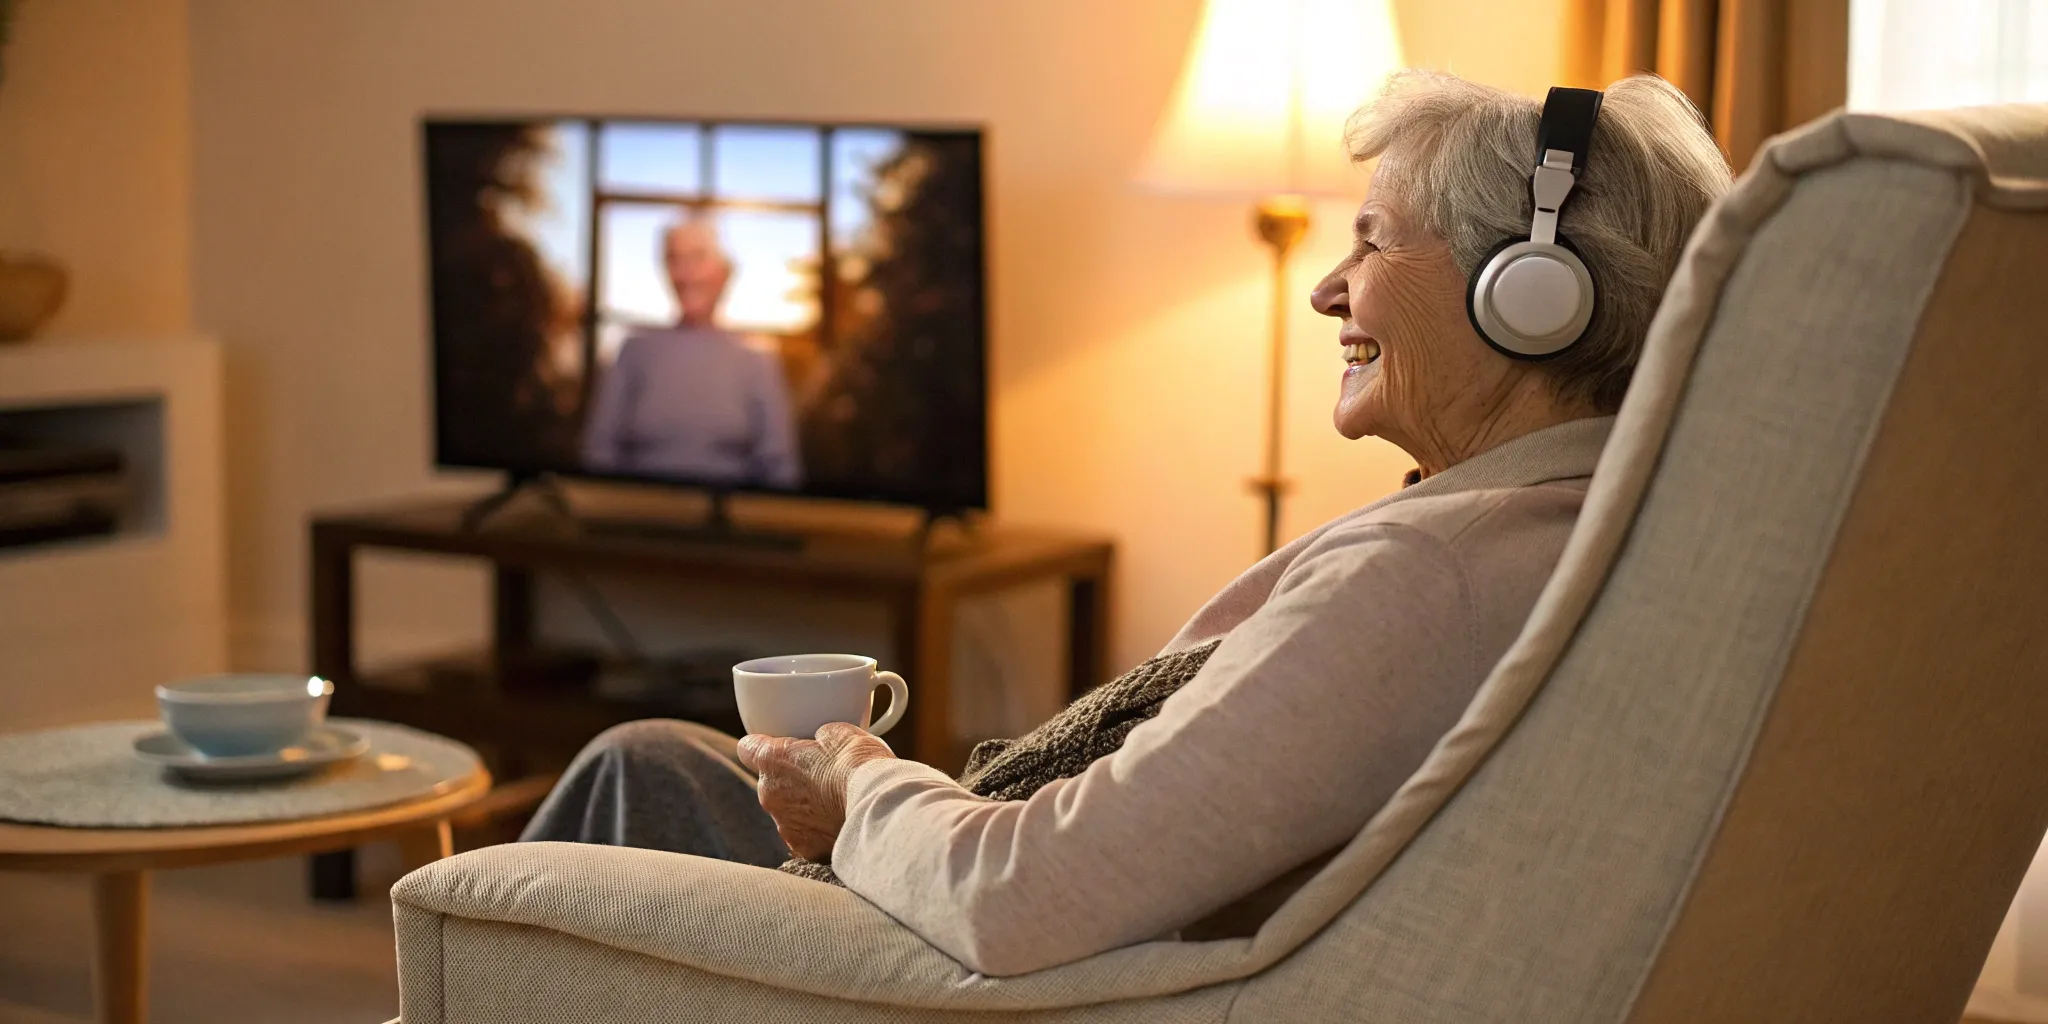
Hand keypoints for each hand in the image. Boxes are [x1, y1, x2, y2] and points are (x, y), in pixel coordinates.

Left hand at [736, 722, 896, 861]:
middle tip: (824, 775)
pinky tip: (841, 823)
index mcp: (773, 762)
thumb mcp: (840, 732)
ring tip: (838, 801)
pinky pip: (807, 836)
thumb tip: (820, 742)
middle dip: (792, 780)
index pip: (748, 749)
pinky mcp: (805, 850)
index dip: (761, 745)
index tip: (776, 745)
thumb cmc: (859, 766)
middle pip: (771, 784)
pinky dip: (820, 831)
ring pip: (789, 812)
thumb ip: (818, 737)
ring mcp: (786, 827)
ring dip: (806, 807)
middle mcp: (770, 796)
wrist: (879, 809)